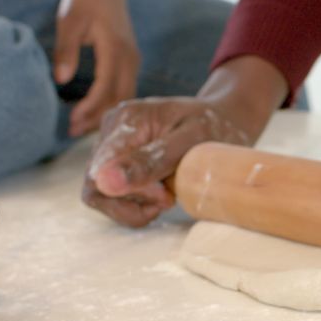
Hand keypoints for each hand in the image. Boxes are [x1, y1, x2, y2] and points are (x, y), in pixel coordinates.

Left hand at [53, 0, 139, 136]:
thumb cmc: (85, 2)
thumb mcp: (69, 22)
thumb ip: (65, 50)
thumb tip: (61, 81)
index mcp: (115, 49)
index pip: (106, 88)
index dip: (90, 107)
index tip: (72, 120)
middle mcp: (130, 58)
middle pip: (119, 98)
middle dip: (97, 118)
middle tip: (73, 132)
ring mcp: (133, 61)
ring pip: (125, 97)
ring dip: (104, 114)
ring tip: (80, 127)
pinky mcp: (131, 63)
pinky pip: (125, 89)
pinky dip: (111, 104)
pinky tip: (94, 112)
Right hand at [81, 97, 252, 226]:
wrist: (224, 117)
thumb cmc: (213, 126)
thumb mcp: (191, 141)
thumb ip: (151, 160)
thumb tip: (104, 182)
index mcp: (126, 120)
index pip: (100, 173)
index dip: (127, 194)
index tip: (164, 195)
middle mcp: (111, 130)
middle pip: (96, 186)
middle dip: (132, 201)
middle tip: (168, 197)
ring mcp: (113, 143)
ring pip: (103, 193)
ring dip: (135, 204)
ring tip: (168, 194)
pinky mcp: (120, 156)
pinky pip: (115, 191)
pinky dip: (138, 201)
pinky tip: (161, 193)